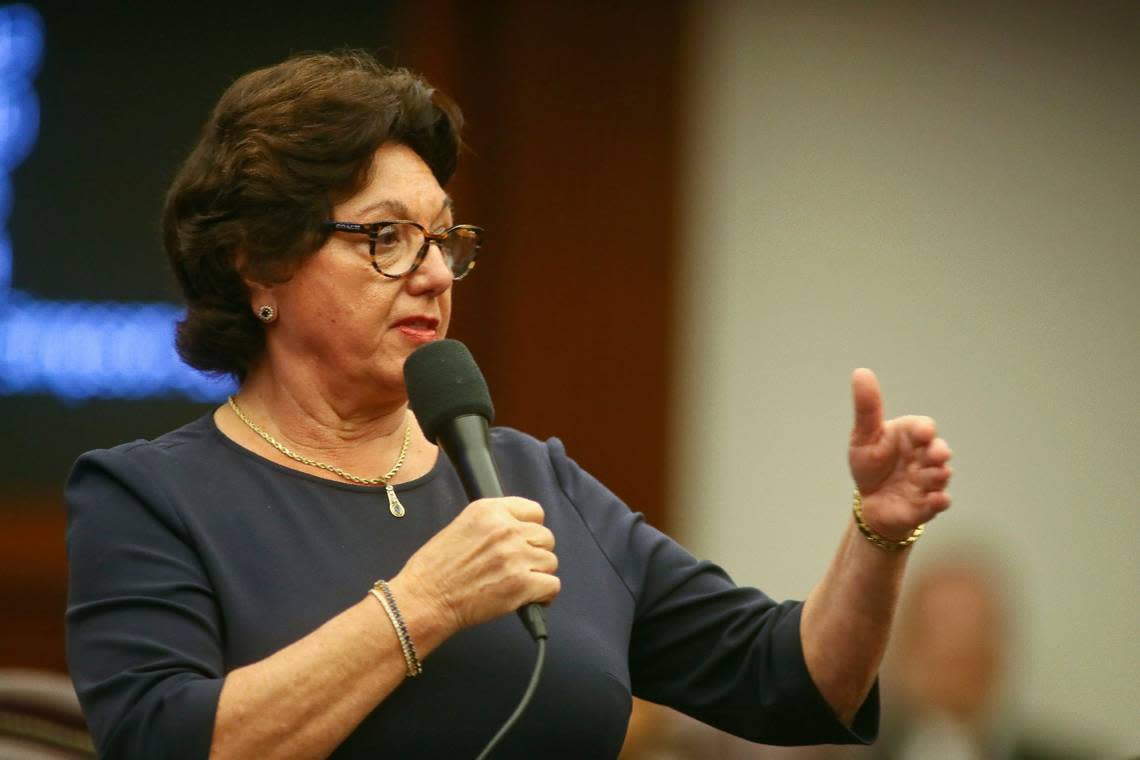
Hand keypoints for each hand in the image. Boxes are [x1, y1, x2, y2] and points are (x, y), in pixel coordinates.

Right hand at [392, 497, 559, 635]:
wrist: (424, 599)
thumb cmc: (435, 569)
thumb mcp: (461, 526)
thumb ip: (492, 524)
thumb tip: (518, 531)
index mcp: (489, 510)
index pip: (534, 511)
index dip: (530, 529)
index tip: (524, 541)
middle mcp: (505, 529)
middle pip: (546, 537)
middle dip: (535, 553)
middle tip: (518, 567)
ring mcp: (515, 556)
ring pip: (551, 562)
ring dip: (539, 575)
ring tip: (518, 584)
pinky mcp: (521, 584)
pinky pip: (552, 586)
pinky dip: (544, 596)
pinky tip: (529, 599)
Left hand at [848, 368, 952, 540]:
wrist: (870, 501)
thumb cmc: (871, 463)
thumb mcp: (864, 435)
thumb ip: (867, 408)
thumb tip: (861, 372)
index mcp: (910, 436)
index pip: (923, 427)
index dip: (924, 429)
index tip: (923, 432)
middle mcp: (924, 456)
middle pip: (938, 451)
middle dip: (939, 452)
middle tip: (936, 454)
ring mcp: (927, 481)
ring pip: (940, 476)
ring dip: (937, 475)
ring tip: (933, 475)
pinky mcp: (926, 505)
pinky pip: (938, 502)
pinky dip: (938, 501)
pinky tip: (937, 500)